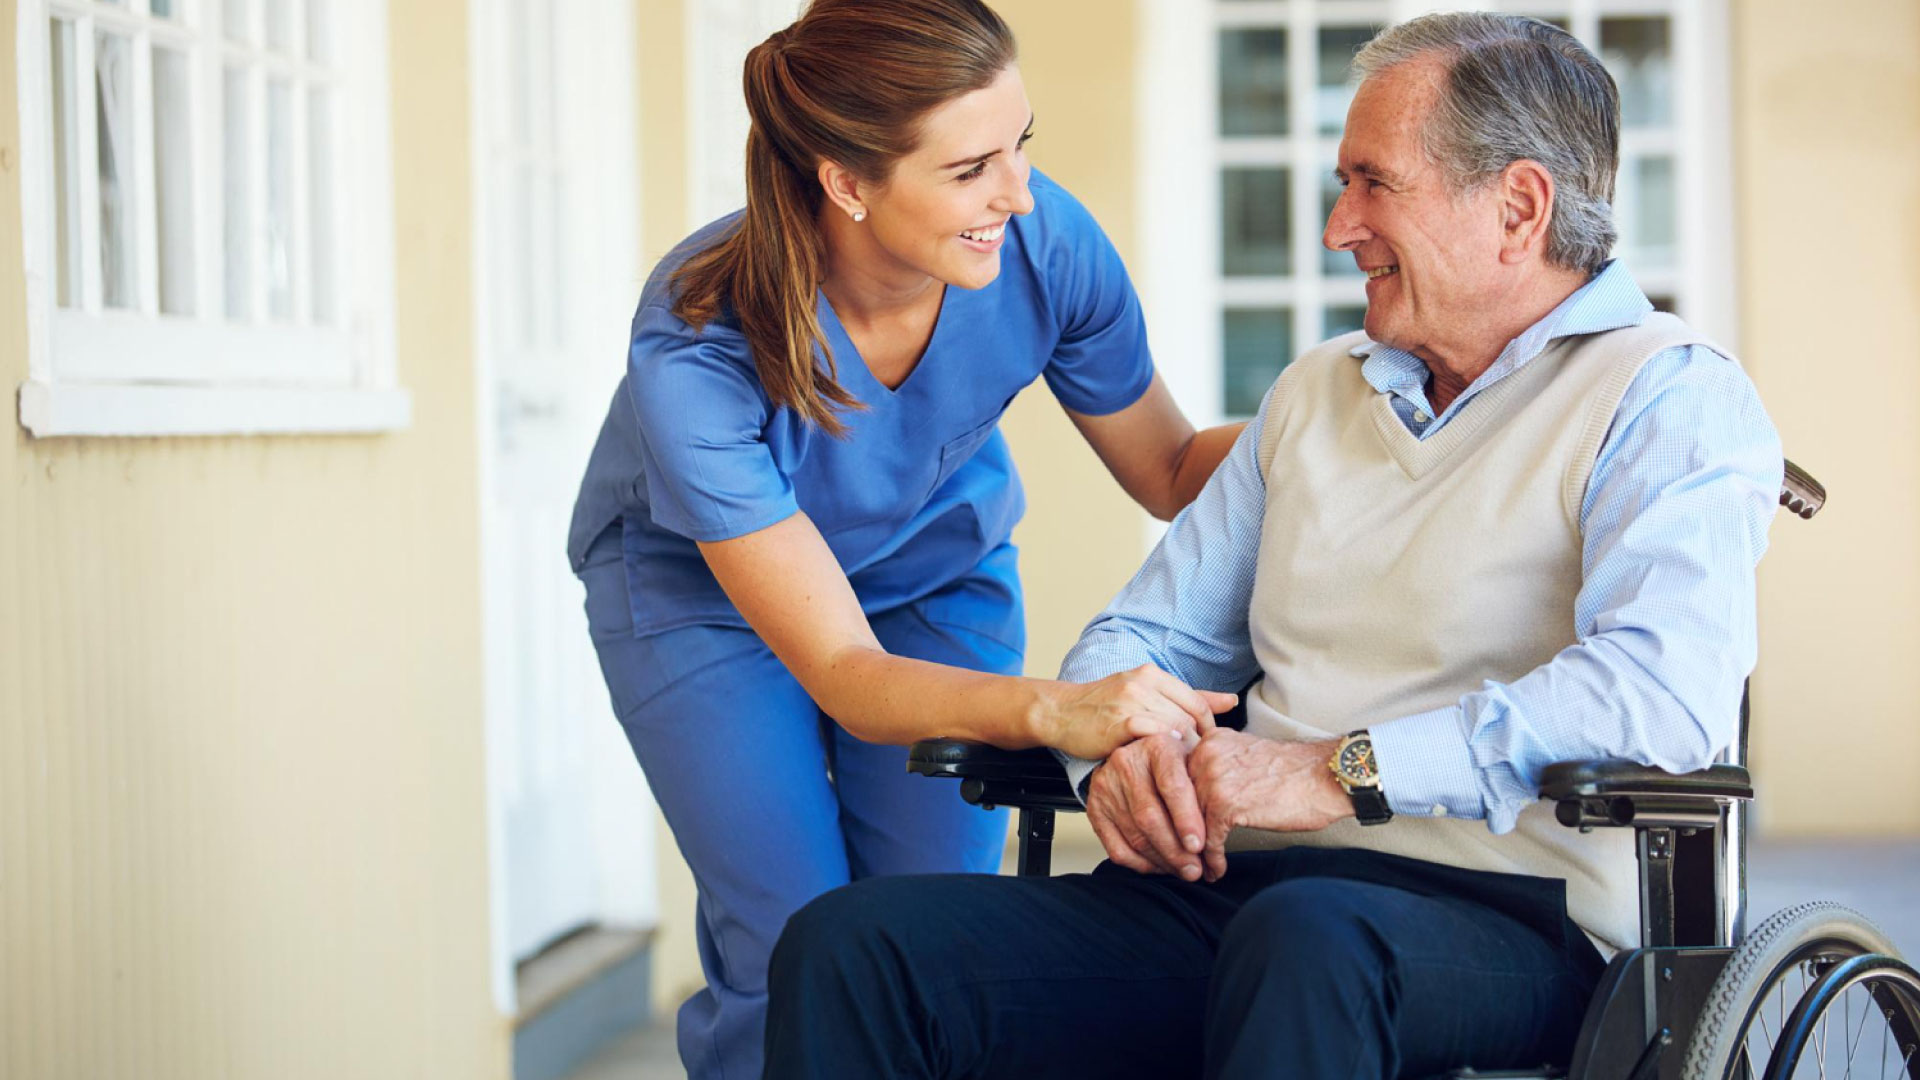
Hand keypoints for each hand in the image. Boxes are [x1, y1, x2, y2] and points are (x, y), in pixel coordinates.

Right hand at [1039, 664, 1238, 760]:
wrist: (1062, 712)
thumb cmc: (1103, 706)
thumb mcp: (1146, 693)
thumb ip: (1188, 697)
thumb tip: (1231, 700)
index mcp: (1154, 675)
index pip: (1198, 702)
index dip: (1207, 729)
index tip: (1203, 748)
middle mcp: (1144, 684)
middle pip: (1190, 717)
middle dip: (1196, 743)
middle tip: (1194, 764)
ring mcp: (1132, 701)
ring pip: (1176, 728)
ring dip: (1181, 751)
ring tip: (1178, 767)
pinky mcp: (1121, 723)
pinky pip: (1155, 737)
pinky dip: (1161, 751)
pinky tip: (1157, 763)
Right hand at [1085, 732, 1208, 880]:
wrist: (1137, 753)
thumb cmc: (1175, 761)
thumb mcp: (1194, 759)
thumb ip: (1206, 786)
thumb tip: (1221, 824)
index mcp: (1157, 746)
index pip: (1171, 785)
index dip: (1186, 819)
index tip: (1199, 845)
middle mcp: (1127, 762)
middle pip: (1150, 816)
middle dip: (1176, 850)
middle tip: (1195, 869)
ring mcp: (1107, 786)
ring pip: (1135, 835)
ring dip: (1162, 860)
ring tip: (1183, 871)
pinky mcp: (1095, 808)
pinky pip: (1117, 847)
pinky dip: (1141, 864)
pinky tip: (1159, 866)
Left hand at [1187, 730, 1352, 880]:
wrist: (1326, 776)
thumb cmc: (1294, 771)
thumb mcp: (1246, 756)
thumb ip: (1219, 767)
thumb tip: (1199, 795)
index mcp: (1210, 742)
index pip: (1180, 779)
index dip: (1180, 810)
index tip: (1182, 830)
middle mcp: (1205, 755)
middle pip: (1178, 802)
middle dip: (1183, 832)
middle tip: (1186, 854)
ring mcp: (1213, 779)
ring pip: (1190, 823)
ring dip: (1195, 851)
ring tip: (1200, 867)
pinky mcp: (1225, 804)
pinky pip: (1209, 839)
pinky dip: (1213, 858)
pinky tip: (1218, 869)